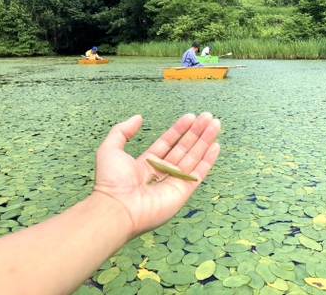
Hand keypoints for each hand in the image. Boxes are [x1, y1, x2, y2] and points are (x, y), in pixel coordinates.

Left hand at [92, 113, 220, 239]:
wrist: (117, 208)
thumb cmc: (111, 181)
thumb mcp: (110, 149)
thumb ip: (122, 131)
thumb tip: (138, 117)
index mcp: (147, 163)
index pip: (168, 142)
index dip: (179, 129)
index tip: (191, 116)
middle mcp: (162, 172)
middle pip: (184, 147)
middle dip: (196, 132)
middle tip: (208, 116)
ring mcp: (173, 182)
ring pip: (193, 157)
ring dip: (205, 140)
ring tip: (216, 124)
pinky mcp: (183, 192)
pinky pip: (198, 173)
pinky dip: (208, 160)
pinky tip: (216, 145)